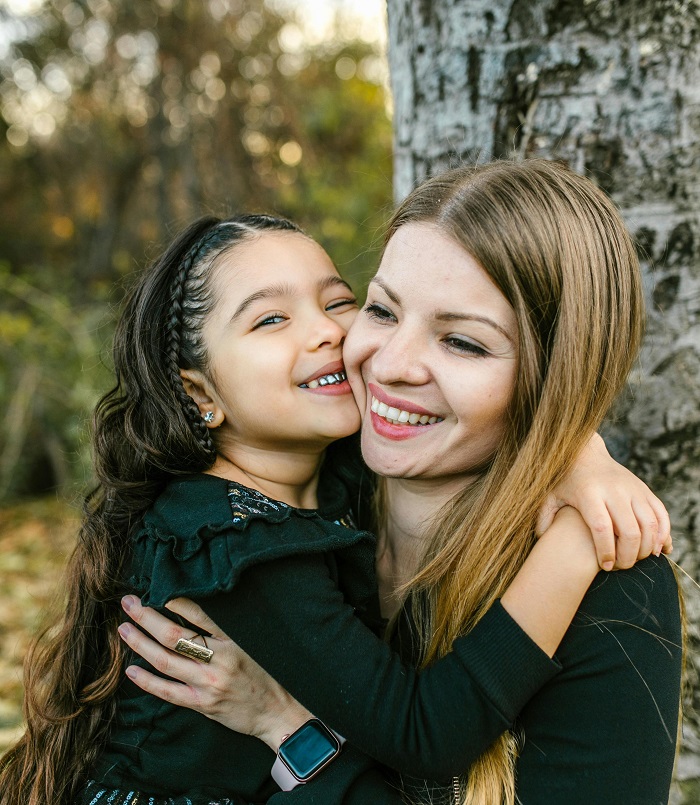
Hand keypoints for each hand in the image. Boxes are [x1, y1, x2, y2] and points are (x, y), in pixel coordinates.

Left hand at [118, 595, 311, 749]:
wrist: (273, 712)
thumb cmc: (259, 675)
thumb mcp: (245, 646)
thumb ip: (218, 633)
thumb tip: (184, 611)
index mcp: (231, 641)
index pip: (198, 615)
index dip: (173, 601)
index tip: (154, 590)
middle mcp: (218, 660)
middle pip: (174, 635)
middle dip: (147, 617)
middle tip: (129, 604)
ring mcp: (208, 683)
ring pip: (166, 661)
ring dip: (140, 644)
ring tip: (124, 630)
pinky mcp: (201, 704)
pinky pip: (168, 691)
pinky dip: (147, 681)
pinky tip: (131, 671)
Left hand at [536, 433, 671, 570]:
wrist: (585, 453)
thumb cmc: (564, 481)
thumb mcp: (549, 496)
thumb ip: (544, 517)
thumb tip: (543, 540)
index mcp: (589, 493)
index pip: (601, 527)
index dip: (606, 550)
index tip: (605, 566)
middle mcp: (613, 490)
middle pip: (629, 530)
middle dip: (629, 556)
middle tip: (621, 567)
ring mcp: (632, 489)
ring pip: (650, 524)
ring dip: (648, 547)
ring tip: (638, 560)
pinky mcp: (645, 489)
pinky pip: (662, 515)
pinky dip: (664, 534)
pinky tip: (658, 549)